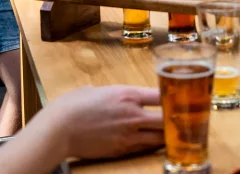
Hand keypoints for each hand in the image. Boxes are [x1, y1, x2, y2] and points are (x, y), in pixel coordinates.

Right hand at [37, 85, 163, 159]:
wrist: (58, 129)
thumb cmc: (72, 106)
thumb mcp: (95, 90)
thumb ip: (112, 92)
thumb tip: (116, 95)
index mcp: (127, 95)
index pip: (161, 95)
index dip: (171, 96)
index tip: (175, 97)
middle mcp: (133, 114)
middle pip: (167, 118)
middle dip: (175, 118)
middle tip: (180, 118)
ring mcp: (129, 134)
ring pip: (160, 137)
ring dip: (167, 134)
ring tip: (173, 133)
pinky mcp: (122, 149)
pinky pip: (145, 148)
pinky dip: (152, 145)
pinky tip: (154, 142)